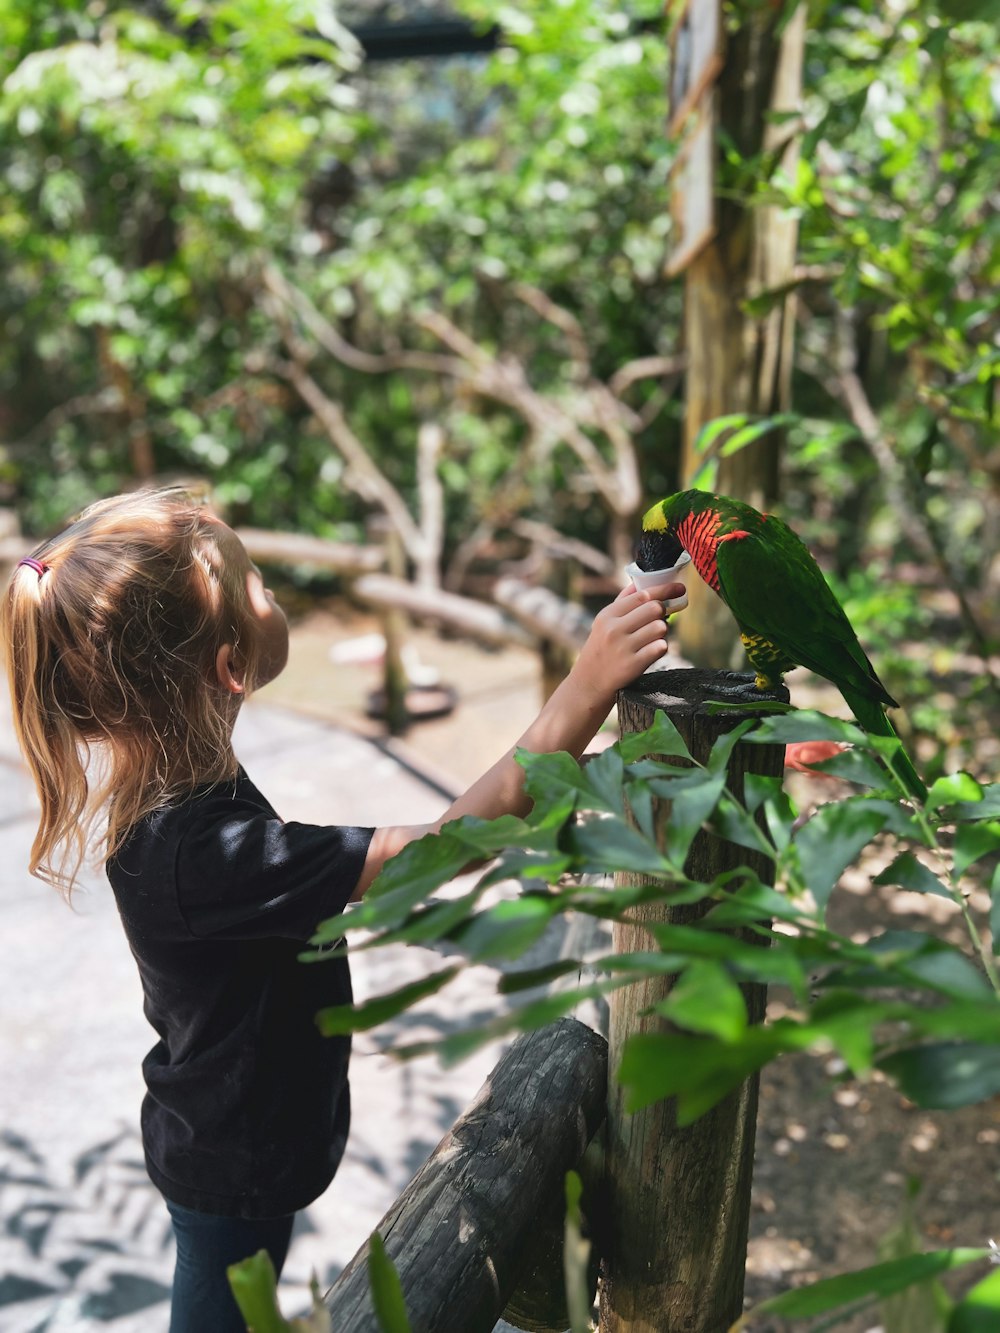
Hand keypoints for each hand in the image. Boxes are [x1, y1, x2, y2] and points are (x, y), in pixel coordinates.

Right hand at [571, 581, 685, 704]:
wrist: (589, 684)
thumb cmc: (601, 650)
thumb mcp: (603, 623)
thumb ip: (622, 602)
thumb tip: (641, 581)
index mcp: (608, 615)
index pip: (642, 594)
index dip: (664, 589)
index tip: (679, 588)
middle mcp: (614, 629)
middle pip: (654, 608)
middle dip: (662, 613)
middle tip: (659, 620)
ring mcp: (624, 648)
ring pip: (660, 628)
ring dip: (661, 633)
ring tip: (650, 639)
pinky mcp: (633, 665)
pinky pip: (661, 647)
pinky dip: (660, 648)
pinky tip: (650, 652)